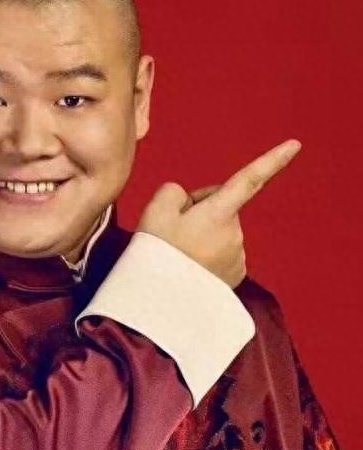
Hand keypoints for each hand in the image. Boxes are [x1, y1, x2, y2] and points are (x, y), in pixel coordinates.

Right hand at [136, 139, 301, 287]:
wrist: (162, 303)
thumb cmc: (157, 254)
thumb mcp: (153, 210)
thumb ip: (173, 191)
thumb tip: (187, 200)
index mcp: (218, 213)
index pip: (248, 180)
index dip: (272, 160)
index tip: (295, 145)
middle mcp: (235, 233)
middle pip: (219, 206)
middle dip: (199, 210)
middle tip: (170, 229)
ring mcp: (237, 256)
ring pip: (218, 231)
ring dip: (200, 235)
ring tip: (176, 253)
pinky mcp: (234, 276)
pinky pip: (220, 253)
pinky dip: (205, 255)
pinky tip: (188, 267)